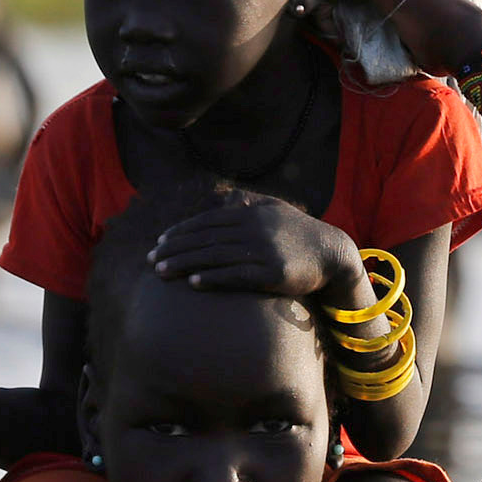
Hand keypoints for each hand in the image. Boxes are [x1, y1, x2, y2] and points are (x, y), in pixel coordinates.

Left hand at [149, 193, 363, 305]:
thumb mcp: (275, 210)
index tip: (159, 242)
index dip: (181, 232)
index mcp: (250, 213)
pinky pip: (236, 275)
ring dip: (185, 264)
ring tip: (162, 272)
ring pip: (215, 256)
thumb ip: (250, 204)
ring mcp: (262, 250)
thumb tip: (227, 198)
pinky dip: (213, 278)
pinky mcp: (272, 272)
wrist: (332, 253)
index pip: (206, 221)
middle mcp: (253, 228)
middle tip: (150, 260)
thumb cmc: (299, 233)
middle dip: (174, 249)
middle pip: (205, 238)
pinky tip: (193, 283)